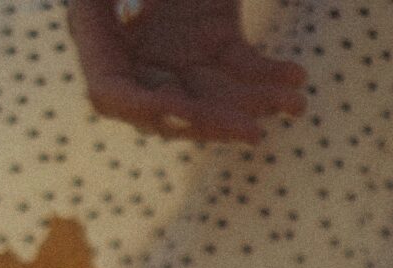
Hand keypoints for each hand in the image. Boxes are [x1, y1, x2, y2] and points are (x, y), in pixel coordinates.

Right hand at [66, 0, 308, 142]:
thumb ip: (118, 1)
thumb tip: (126, 69)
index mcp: (97, 28)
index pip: (111, 92)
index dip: (142, 109)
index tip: (181, 112)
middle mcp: (136, 51)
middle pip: (170, 105)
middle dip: (213, 120)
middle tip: (253, 129)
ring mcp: (175, 48)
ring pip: (212, 93)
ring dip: (253, 103)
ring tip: (293, 103)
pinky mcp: (213, 38)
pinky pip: (241, 67)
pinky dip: (269, 76)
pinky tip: (295, 78)